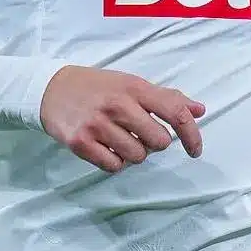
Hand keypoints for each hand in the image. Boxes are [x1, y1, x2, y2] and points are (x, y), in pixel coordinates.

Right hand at [40, 65, 204, 173]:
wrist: (50, 88)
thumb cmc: (97, 87)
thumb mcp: (131, 84)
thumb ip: (166, 98)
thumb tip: (199, 110)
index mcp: (134, 88)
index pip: (175, 112)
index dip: (191, 134)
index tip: (195, 150)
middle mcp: (117, 105)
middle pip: (159, 142)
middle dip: (154, 143)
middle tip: (138, 134)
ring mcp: (97, 124)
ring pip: (137, 157)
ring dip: (133, 153)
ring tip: (119, 138)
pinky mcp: (80, 142)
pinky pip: (114, 166)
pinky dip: (115, 162)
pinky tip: (105, 148)